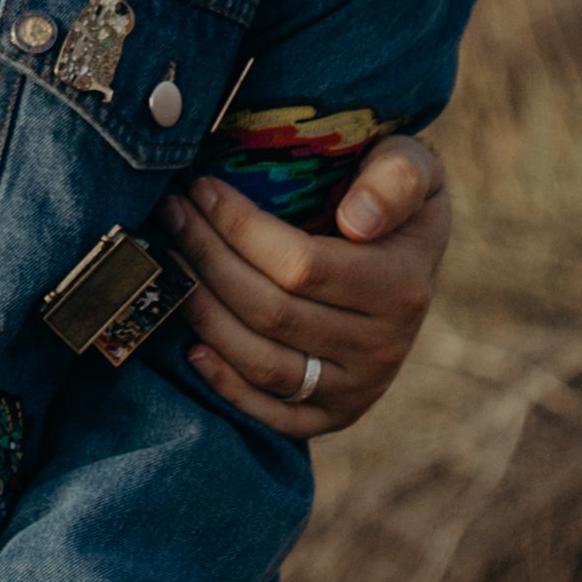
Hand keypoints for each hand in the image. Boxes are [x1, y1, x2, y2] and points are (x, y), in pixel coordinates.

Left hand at [157, 132, 447, 438]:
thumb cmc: (391, 194)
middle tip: (170, 212)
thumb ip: (396, 178)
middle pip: (272, 313)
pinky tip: (191, 347)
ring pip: (264, 364)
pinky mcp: (335, 414)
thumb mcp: (411, 166)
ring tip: (169, 260)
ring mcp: (358, 389)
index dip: (240, 227)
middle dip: (208, 258)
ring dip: (204, 312)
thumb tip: (357, 220)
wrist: (410, 257)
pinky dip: (229, 387)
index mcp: (400, 286)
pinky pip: (276, 415)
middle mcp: (383, 348)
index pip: (301, 265)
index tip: (199, 187)